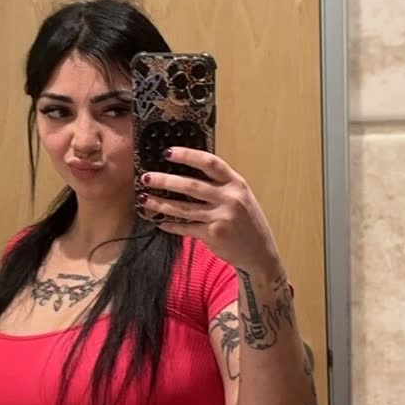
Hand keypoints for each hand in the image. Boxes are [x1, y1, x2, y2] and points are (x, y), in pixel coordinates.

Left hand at [137, 146, 279, 273]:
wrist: (260, 252)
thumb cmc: (247, 221)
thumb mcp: (240, 197)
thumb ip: (220, 185)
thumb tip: (187, 173)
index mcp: (236, 183)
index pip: (209, 163)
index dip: (187, 155)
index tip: (167, 152)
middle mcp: (229, 198)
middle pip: (191, 185)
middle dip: (165, 181)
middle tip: (147, 177)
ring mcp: (221, 217)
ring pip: (184, 208)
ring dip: (161, 204)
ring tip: (145, 199)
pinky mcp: (213, 235)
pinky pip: (186, 228)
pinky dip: (171, 225)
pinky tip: (160, 222)